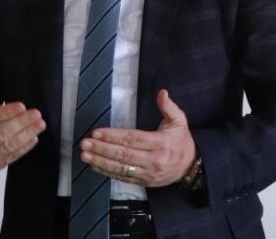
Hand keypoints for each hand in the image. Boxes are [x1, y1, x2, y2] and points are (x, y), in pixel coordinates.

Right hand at [0, 73, 45, 173]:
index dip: (5, 113)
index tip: (21, 105)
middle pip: (1, 134)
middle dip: (20, 123)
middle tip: (36, 113)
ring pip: (9, 146)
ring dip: (27, 134)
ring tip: (40, 123)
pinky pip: (12, 156)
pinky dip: (25, 147)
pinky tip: (35, 137)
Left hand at [80, 89, 195, 187]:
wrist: (190, 166)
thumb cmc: (181, 140)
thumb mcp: (179, 121)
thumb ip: (169, 106)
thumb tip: (162, 93)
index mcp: (161, 143)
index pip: (133, 139)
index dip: (113, 136)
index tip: (97, 133)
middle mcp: (154, 160)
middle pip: (124, 155)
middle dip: (102, 149)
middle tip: (85, 144)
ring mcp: (148, 173)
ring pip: (121, 168)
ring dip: (100, 162)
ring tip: (85, 156)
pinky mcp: (143, 182)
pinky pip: (123, 177)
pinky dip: (107, 173)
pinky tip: (95, 166)